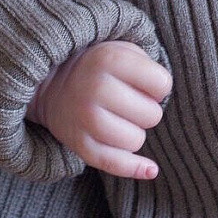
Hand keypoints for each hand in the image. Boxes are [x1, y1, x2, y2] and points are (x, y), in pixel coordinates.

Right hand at [27, 40, 171, 179]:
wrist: (54, 83)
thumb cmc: (101, 67)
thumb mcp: (122, 49)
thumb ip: (147, 66)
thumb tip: (162, 99)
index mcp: (110, 59)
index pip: (162, 83)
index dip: (160, 86)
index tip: (147, 84)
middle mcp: (96, 88)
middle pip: (152, 115)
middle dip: (149, 110)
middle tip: (133, 102)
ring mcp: (85, 119)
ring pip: (136, 141)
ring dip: (136, 132)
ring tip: (122, 118)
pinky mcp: (79, 144)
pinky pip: (115, 164)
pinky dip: (135, 168)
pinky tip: (150, 169)